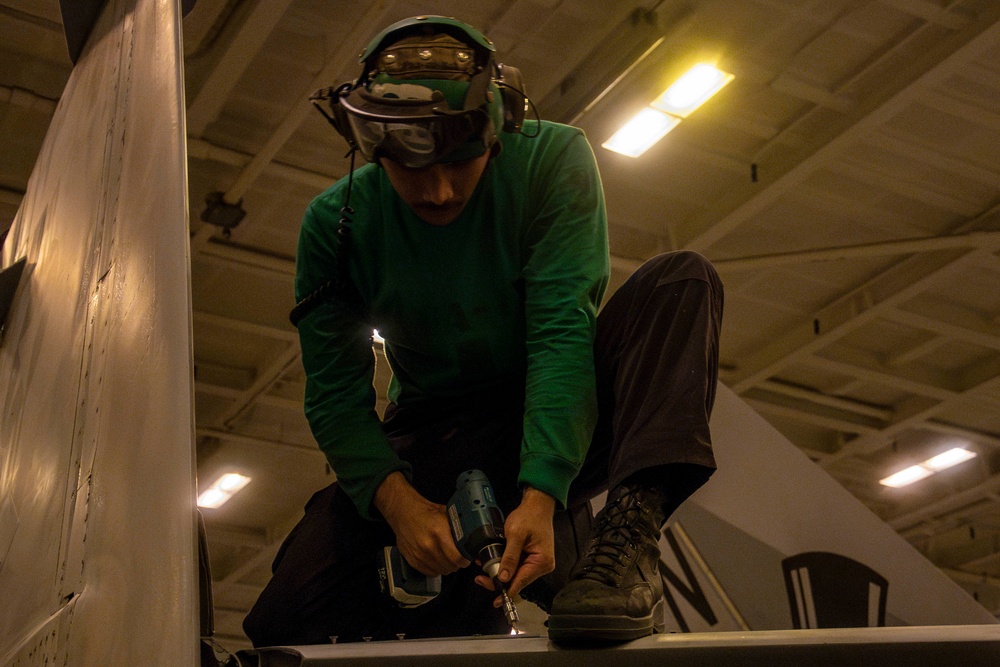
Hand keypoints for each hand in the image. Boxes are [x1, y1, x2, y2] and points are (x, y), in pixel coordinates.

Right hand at [374, 472, 469, 575]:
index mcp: (439, 532)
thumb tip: (472, 539)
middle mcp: (429, 546)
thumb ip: (458, 528)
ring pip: (441, 571)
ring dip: (446, 566)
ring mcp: (419, 555)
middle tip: (457, 557)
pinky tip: (436, 559)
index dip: (464, 560)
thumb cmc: (425, 512)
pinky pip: (430, 573)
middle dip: (456, 563)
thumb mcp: (446, 514)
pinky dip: (436, 568)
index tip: (466, 558)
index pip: (457, 557)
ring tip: (446, 557)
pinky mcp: (412, 560)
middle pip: (450, 566)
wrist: (403, 512)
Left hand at [476, 487, 555, 603]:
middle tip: (481, 579)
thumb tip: (503, 577)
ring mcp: (537, 562)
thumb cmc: (529, 516)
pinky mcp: (532, 558)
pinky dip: (506, 566)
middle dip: (499, 581)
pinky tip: (494, 564)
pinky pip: (518, 567)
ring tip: (484, 570)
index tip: (496, 601)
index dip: (506, 591)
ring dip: (501, 573)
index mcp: (541, 562)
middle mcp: (542, 565)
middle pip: (518, 580)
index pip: (521, 582)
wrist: (537, 505)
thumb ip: (509, 557)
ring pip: (516, 574)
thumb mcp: (516, 535)